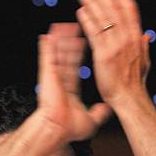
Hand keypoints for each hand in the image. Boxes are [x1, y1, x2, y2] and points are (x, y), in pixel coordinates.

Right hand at [37, 22, 110, 141]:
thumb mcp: (91, 120)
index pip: (75, 68)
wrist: (57, 129)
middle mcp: (61, 82)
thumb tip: (108, 110)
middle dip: (71, 42)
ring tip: (65, 25)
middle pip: (67, 57)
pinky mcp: (48, 74)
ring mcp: (53, 77)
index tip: (82, 43)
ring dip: (61, 40)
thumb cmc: (70, 128)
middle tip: (75, 28)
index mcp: (70, 90)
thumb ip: (100, 113)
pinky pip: (48, 56)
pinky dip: (47, 45)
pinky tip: (49, 35)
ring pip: (58, 54)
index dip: (78, 55)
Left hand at [76, 0, 150, 106]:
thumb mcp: (144, 62)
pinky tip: (81, 10)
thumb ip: (143, 46)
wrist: (130, 99)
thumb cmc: (135, 84)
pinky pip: (95, 33)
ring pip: (103, 18)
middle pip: (114, 8)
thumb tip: (147, 34)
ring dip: (92, 1)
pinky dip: (88, 20)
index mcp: (136, 38)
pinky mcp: (104, 55)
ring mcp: (116, 46)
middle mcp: (127, 38)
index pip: (129, 9)